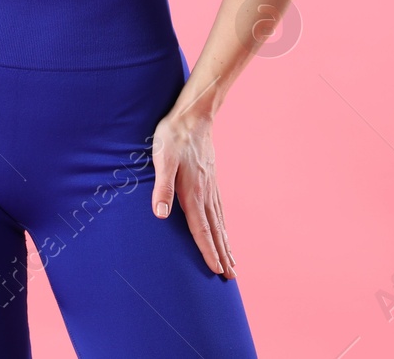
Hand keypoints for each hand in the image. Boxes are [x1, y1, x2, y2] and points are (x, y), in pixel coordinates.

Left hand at [150, 111, 236, 278]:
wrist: (194, 115)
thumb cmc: (174, 136)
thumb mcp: (163, 158)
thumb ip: (162, 186)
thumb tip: (160, 214)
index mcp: (193, 193)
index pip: (201, 229)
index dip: (208, 251)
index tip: (217, 271)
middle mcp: (205, 194)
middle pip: (215, 231)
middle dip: (222, 255)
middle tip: (231, 277)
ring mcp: (211, 187)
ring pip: (220, 222)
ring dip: (226, 243)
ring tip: (233, 262)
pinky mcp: (211, 180)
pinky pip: (220, 210)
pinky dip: (224, 226)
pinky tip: (225, 231)